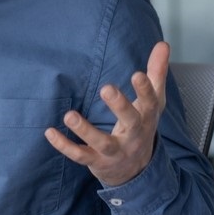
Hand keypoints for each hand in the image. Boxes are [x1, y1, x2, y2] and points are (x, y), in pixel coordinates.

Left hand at [44, 41, 169, 186]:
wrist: (136, 170)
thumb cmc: (141, 127)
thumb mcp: (152, 102)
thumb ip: (156, 73)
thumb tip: (163, 44)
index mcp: (146, 118)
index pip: (150, 103)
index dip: (145, 90)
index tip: (138, 74)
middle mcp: (133, 136)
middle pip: (130, 122)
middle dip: (119, 106)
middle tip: (106, 88)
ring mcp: (115, 151)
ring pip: (101, 142)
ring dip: (85, 130)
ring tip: (69, 115)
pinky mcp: (97, 161)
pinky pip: (80, 155)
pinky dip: (65, 146)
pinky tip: (50, 132)